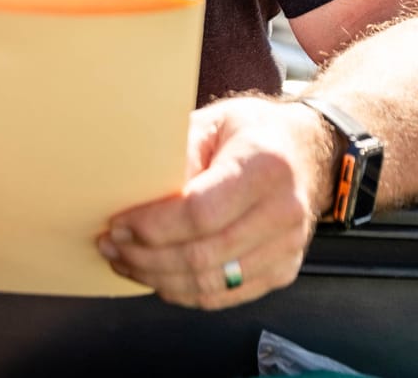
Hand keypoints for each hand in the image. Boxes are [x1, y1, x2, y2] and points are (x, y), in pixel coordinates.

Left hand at [97, 95, 330, 309]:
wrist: (306, 151)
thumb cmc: (254, 132)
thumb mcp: (212, 122)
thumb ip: (175, 153)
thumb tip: (133, 191)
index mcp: (265, 166)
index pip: (200, 213)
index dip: (152, 226)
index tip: (118, 224)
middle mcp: (283, 211)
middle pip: (202, 255)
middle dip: (145, 257)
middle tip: (111, 246)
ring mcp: (287, 247)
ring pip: (211, 284)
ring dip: (158, 279)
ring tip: (125, 262)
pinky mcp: (282, 271)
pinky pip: (225, 296)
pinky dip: (184, 292)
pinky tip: (157, 276)